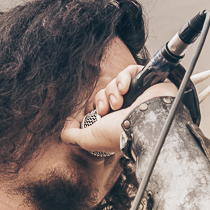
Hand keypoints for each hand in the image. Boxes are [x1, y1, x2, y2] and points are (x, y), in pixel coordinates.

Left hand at [60, 64, 175, 155]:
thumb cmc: (118, 134)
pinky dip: (124, 77)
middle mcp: (127, 107)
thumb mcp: (88, 139)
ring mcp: (138, 95)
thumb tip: (63, 131)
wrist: (142, 125)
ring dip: (112, 91)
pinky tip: (125, 88)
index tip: (95, 112)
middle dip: (103, 99)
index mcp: (115, 119)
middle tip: (107, 109)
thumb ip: (72, 135)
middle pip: (106, 92)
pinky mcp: (146, 82)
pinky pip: (130, 70)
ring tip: (118, 102)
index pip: (101, 103)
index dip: (96, 105)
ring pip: (115, 82)